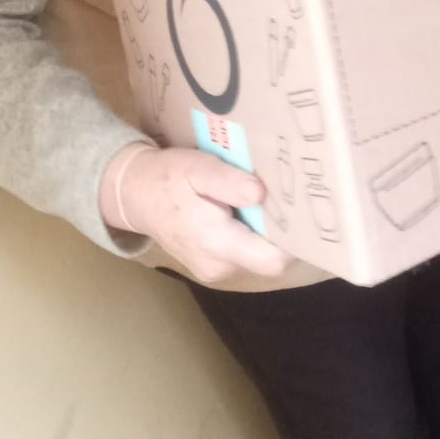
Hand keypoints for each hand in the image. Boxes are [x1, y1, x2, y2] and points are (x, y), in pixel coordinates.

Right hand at [100, 143, 292, 285]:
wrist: (133, 196)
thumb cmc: (167, 178)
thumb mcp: (197, 169)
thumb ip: (229, 183)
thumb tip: (261, 194)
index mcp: (217, 243)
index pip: (273, 260)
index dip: (294, 242)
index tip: (305, 216)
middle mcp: (218, 266)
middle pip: (269, 259)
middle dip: (282, 234)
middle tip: (292, 202)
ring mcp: (214, 270)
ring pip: (256, 257)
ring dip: (265, 234)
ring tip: (269, 201)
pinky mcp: (211, 266)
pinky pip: (242, 255)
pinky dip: (249, 236)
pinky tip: (247, 210)